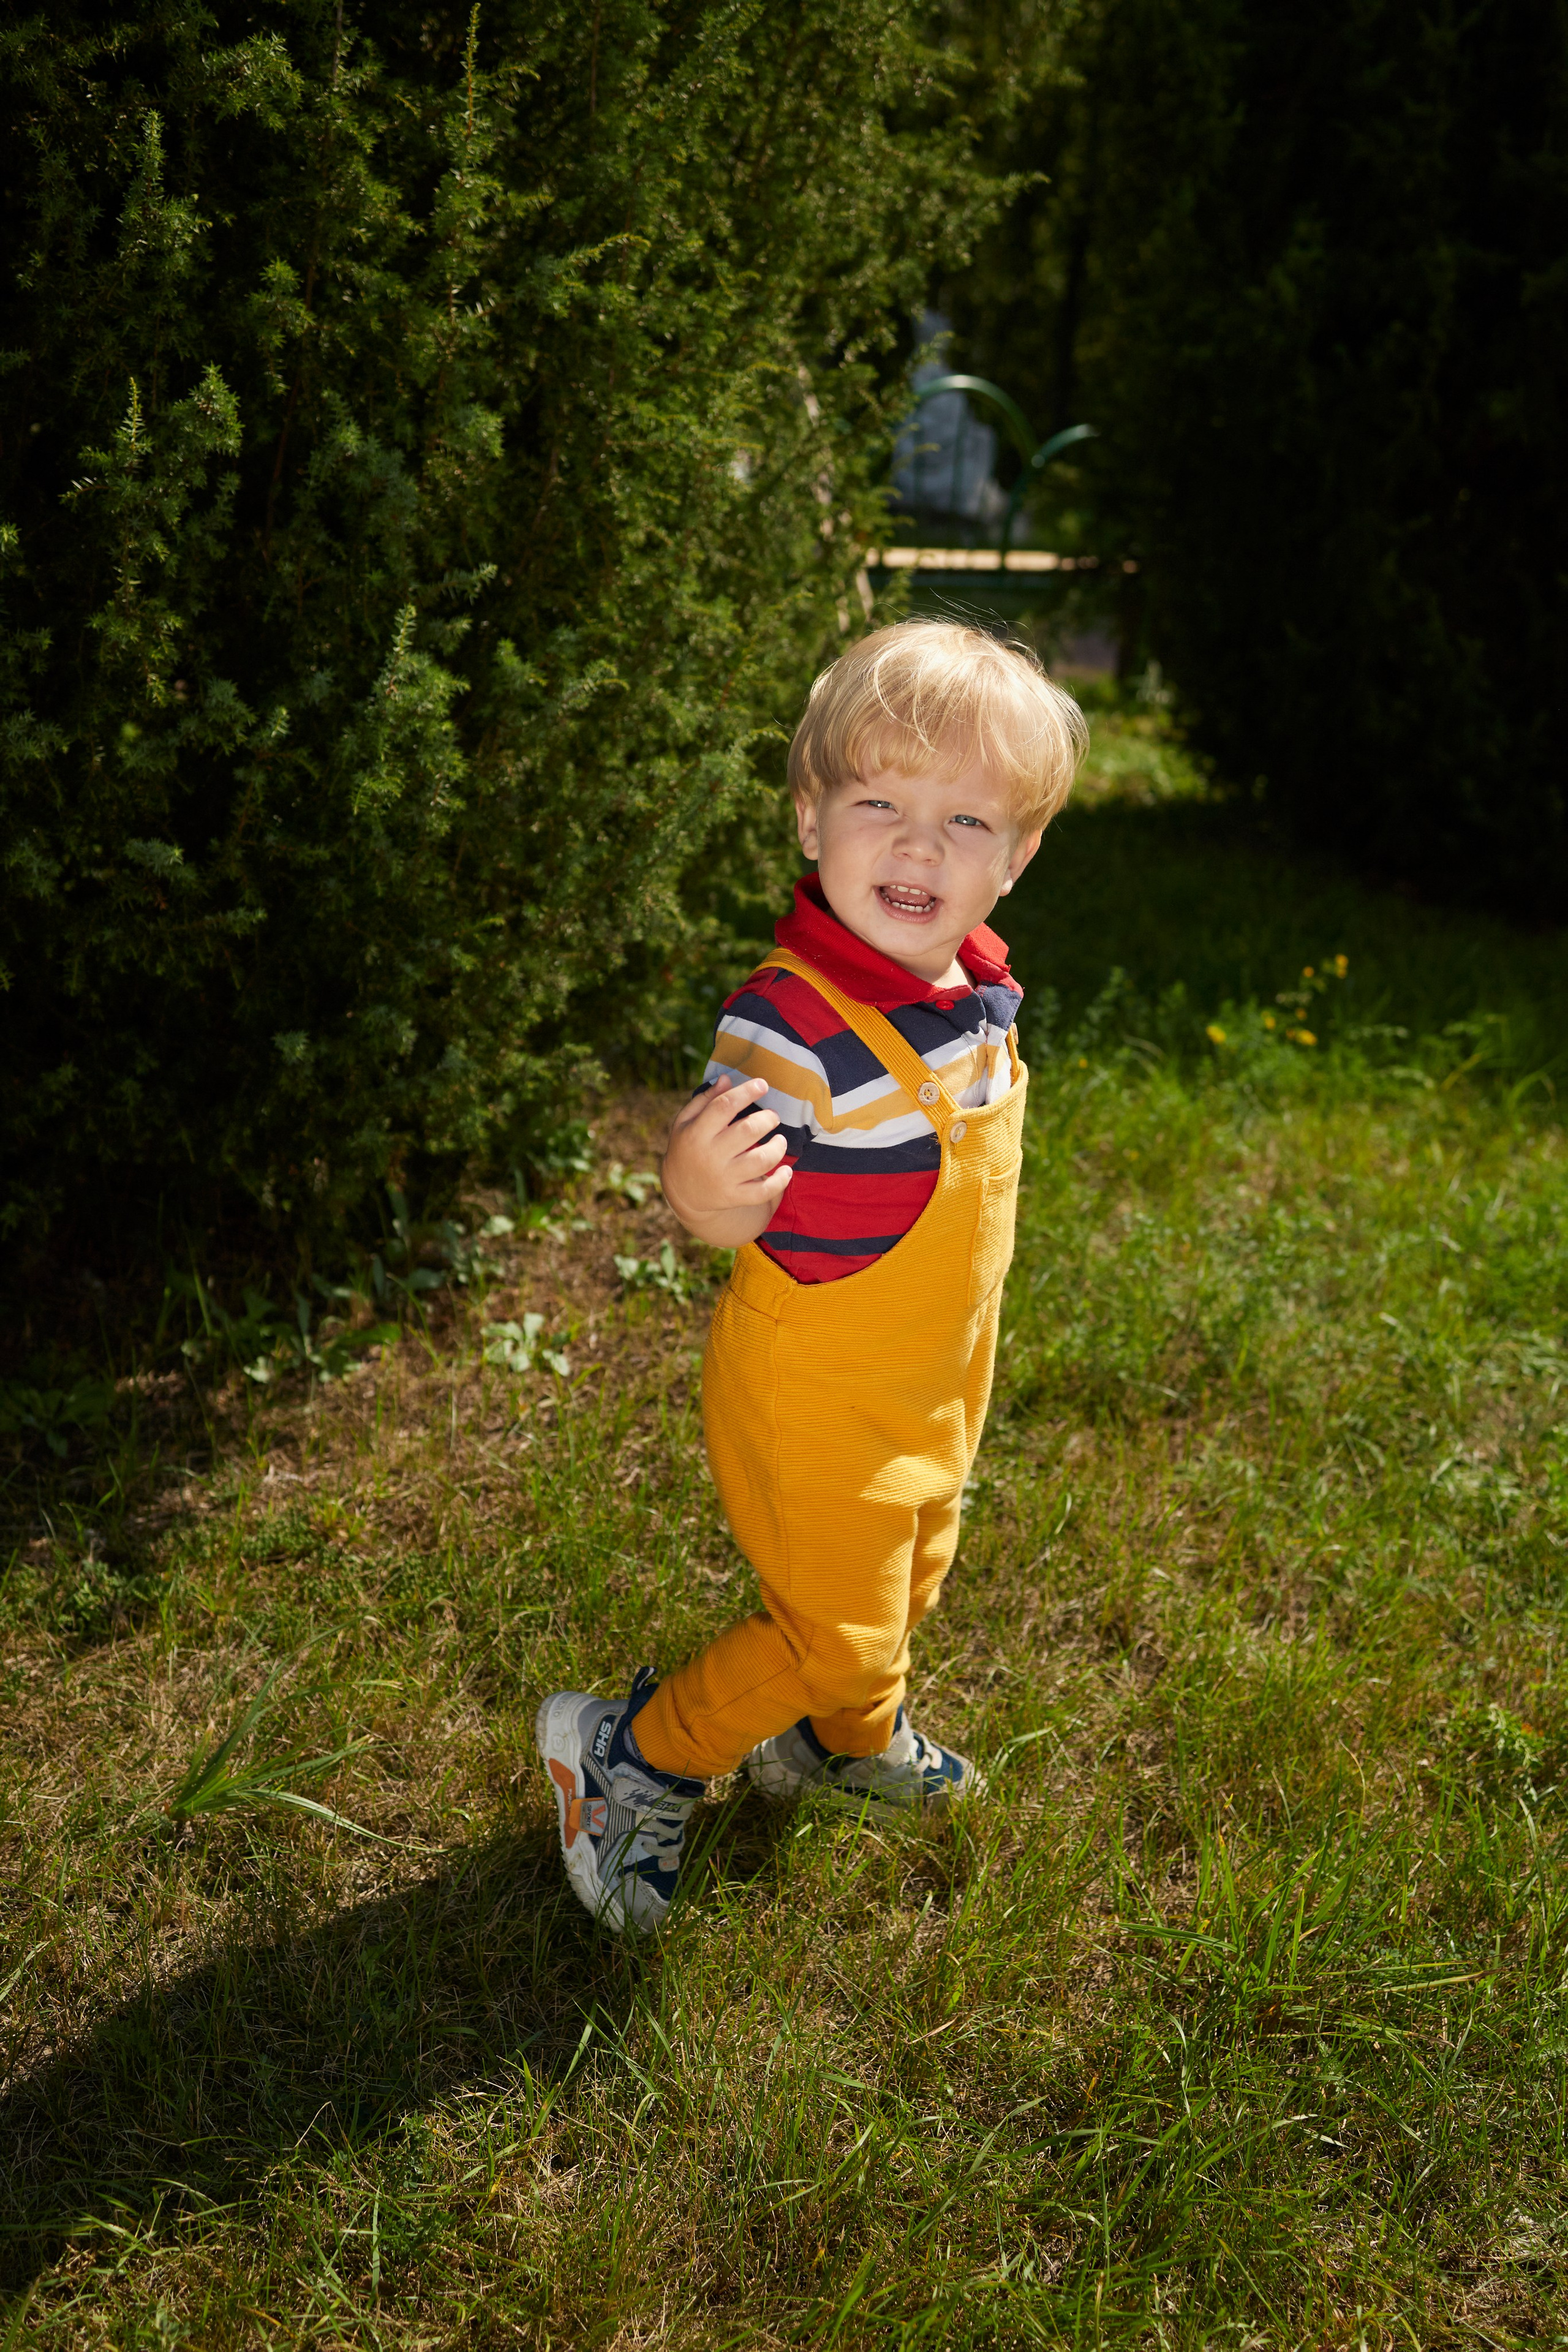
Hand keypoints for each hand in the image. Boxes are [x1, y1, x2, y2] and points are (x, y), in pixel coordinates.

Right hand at [660, 1074, 791, 1247]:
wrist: (682, 1192)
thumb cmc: (688, 1148)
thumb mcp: (685, 1122)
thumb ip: (705, 1100)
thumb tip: (727, 1078)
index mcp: (697, 1132)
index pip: (724, 1106)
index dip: (746, 1092)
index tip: (762, 1084)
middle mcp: (711, 1155)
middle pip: (748, 1130)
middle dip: (767, 1118)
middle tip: (772, 1116)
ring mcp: (724, 1178)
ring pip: (761, 1160)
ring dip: (778, 1147)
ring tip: (779, 1140)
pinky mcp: (734, 1196)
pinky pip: (763, 1192)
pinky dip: (780, 1181)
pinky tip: (785, 1170)